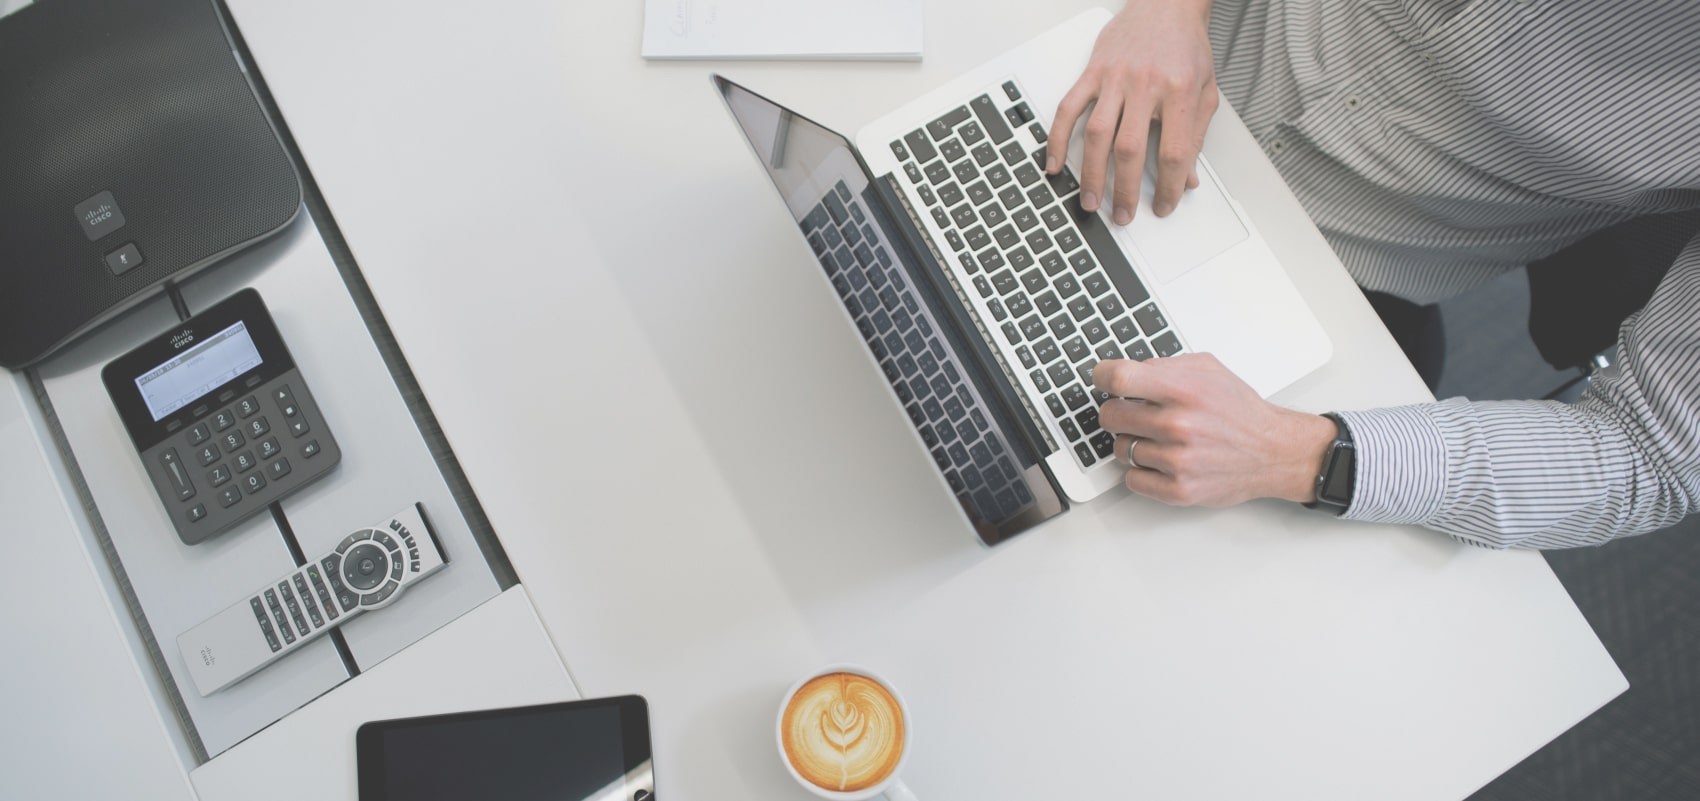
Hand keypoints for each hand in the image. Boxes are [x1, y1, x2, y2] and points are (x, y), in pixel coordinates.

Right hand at [1047, 0, 1218, 223]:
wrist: (1166, 4)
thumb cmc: (1185, 46)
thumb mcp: (1204, 90)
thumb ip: (1195, 135)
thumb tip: (1189, 178)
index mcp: (1179, 91)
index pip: (1174, 151)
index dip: (1170, 186)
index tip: (1165, 205)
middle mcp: (1145, 84)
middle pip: (1130, 149)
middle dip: (1125, 189)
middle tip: (1123, 215)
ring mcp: (1115, 78)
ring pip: (1097, 134)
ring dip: (1091, 173)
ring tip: (1090, 200)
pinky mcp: (1092, 72)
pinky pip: (1068, 108)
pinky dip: (1058, 138)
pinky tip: (1055, 163)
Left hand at [1092, 354, 1335, 505]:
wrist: (1273, 452)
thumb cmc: (1240, 411)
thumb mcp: (1208, 370)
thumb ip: (1165, 365)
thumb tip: (1126, 370)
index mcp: (1184, 390)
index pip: (1119, 379)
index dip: (1102, 376)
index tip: (1102, 379)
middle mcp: (1179, 425)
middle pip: (1110, 416)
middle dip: (1118, 411)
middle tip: (1134, 413)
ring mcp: (1177, 461)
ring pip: (1120, 449)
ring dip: (1133, 442)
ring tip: (1159, 438)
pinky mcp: (1178, 490)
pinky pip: (1132, 479)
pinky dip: (1141, 471)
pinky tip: (1160, 460)